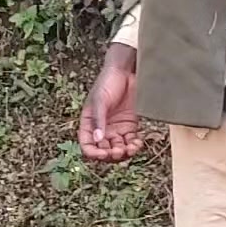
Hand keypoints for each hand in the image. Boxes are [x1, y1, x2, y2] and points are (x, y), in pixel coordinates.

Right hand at [78, 45, 143, 162]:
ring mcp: (116, 128)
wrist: (126, 71)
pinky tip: (137, 144)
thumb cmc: (108, 82)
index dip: (94, 153)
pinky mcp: (130, 126)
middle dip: (111, 155)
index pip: (87, 145)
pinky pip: (131, 142)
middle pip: (104, 151)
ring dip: (124, 153)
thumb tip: (97, 139)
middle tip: (118, 151)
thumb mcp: (100, 100)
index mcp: (89, 124)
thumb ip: (99, 120)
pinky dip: (134, 146)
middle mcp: (102, 129)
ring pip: (118, 149)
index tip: (103, 154)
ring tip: (130, 149)